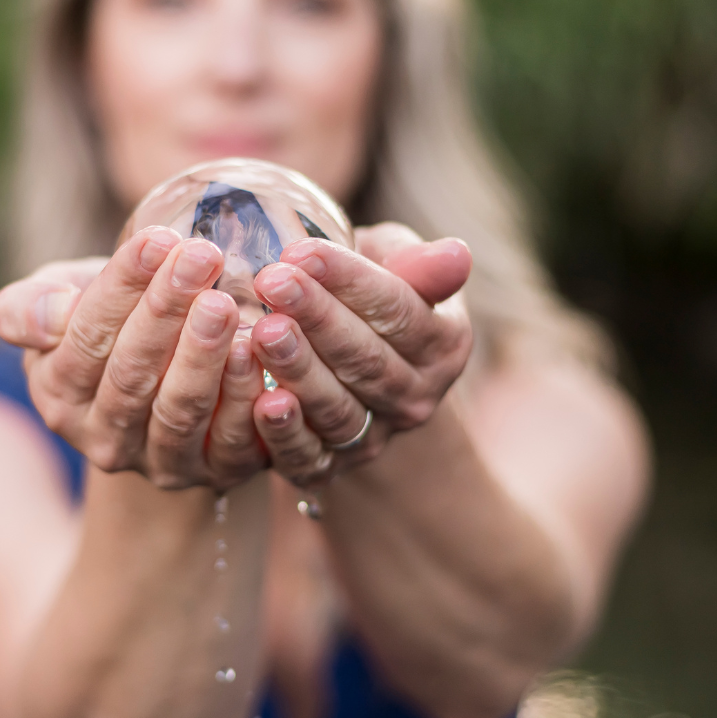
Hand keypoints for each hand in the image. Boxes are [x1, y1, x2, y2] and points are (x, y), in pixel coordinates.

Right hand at [0, 230, 270, 491]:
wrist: (164, 377)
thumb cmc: (106, 322)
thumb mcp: (57, 304)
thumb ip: (30, 307)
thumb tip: (52, 312)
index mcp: (59, 394)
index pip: (87, 337)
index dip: (121, 287)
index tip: (156, 239)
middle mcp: (103, 438)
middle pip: (133, 373)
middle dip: (167, 311)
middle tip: (201, 256)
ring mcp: (160, 463)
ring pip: (179, 410)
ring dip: (203, 355)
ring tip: (224, 302)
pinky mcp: (216, 472)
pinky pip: (231, 439)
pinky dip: (244, 398)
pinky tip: (259, 353)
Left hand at [246, 225, 473, 488]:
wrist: (346, 359)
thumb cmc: (367, 295)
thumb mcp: (397, 266)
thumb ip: (418, 264)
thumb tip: (455, 254)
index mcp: (442, 344)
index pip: (398, 311)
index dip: (350, 280)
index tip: (302, 250)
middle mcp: (415, 398)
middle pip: (366, 359)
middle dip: (317, 318)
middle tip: (272, 281)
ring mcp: (374, 437)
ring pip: (338, 407)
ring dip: (299, 371)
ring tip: (264, 332)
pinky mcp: (329, 467)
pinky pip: (308, 456)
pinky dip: (285, 435)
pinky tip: (261, 405)